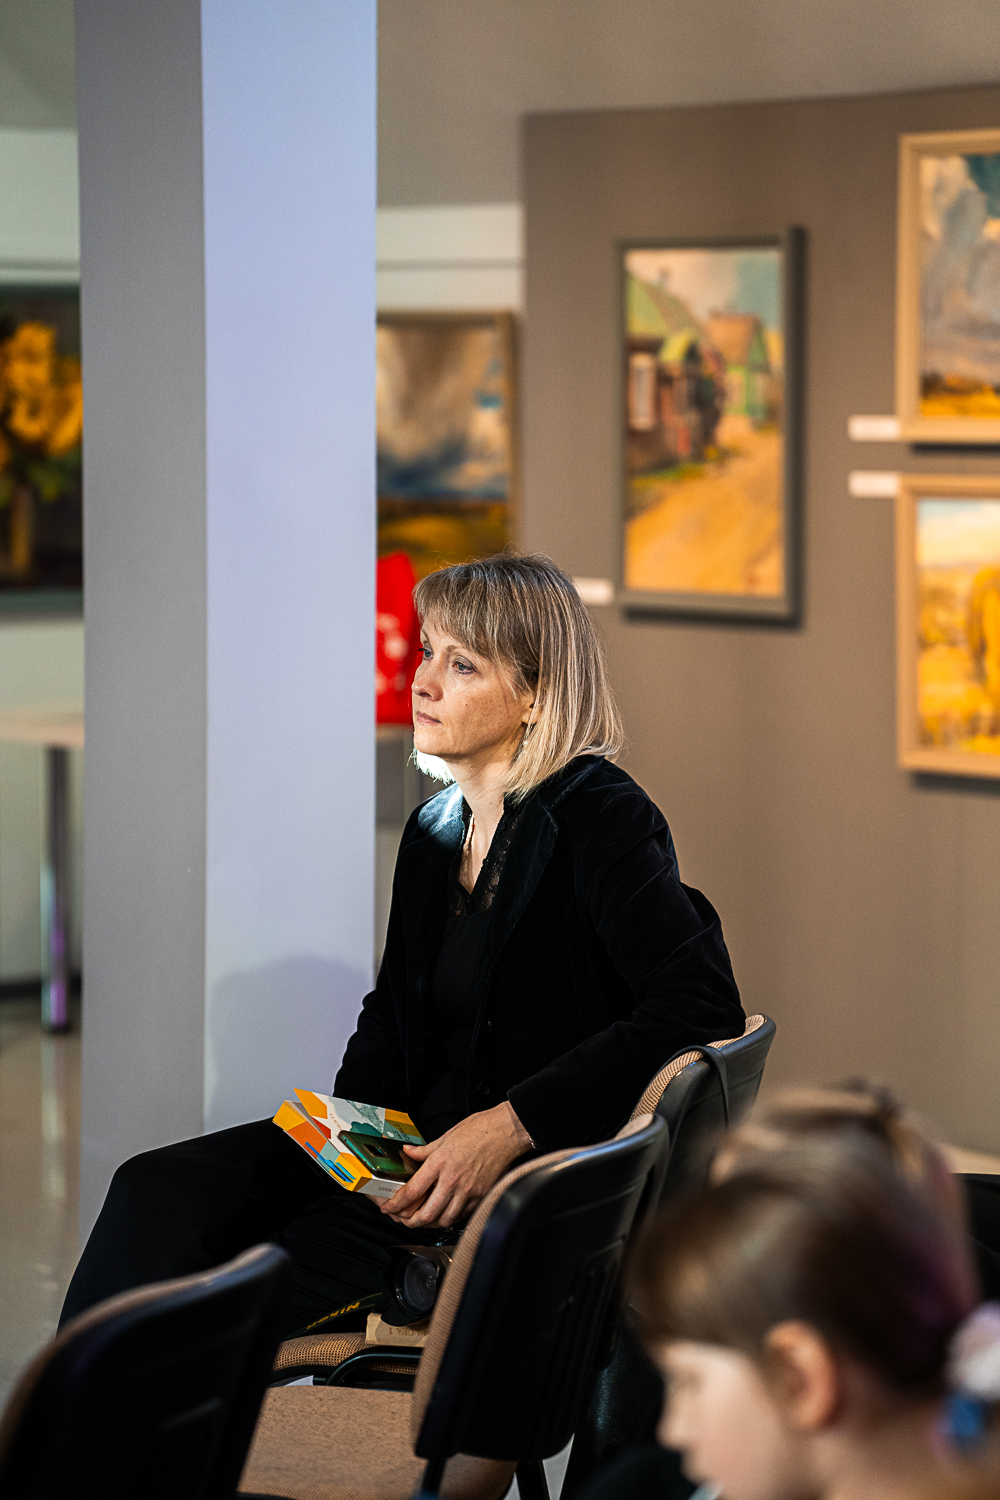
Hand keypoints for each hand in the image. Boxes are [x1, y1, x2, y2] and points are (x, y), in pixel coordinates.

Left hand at [379, 1101, 531, 1229]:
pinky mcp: (480, 1196)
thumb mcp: (445, 1136)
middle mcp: (453, 1180)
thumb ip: (424, 1150)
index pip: (412, 1191)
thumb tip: (409, 1153)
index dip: (396, 1204)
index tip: (389, 1208)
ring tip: (421, 1220)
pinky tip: (443, 1214)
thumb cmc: (479, 1130)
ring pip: (444, 1220)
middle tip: (403, 1220)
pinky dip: (449, 1218)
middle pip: (426, 1214)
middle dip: (410, 1222)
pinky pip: (461, 1215)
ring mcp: (468, 1191)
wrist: (505, 1132)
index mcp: (440, 1163)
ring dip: (429, 1224)